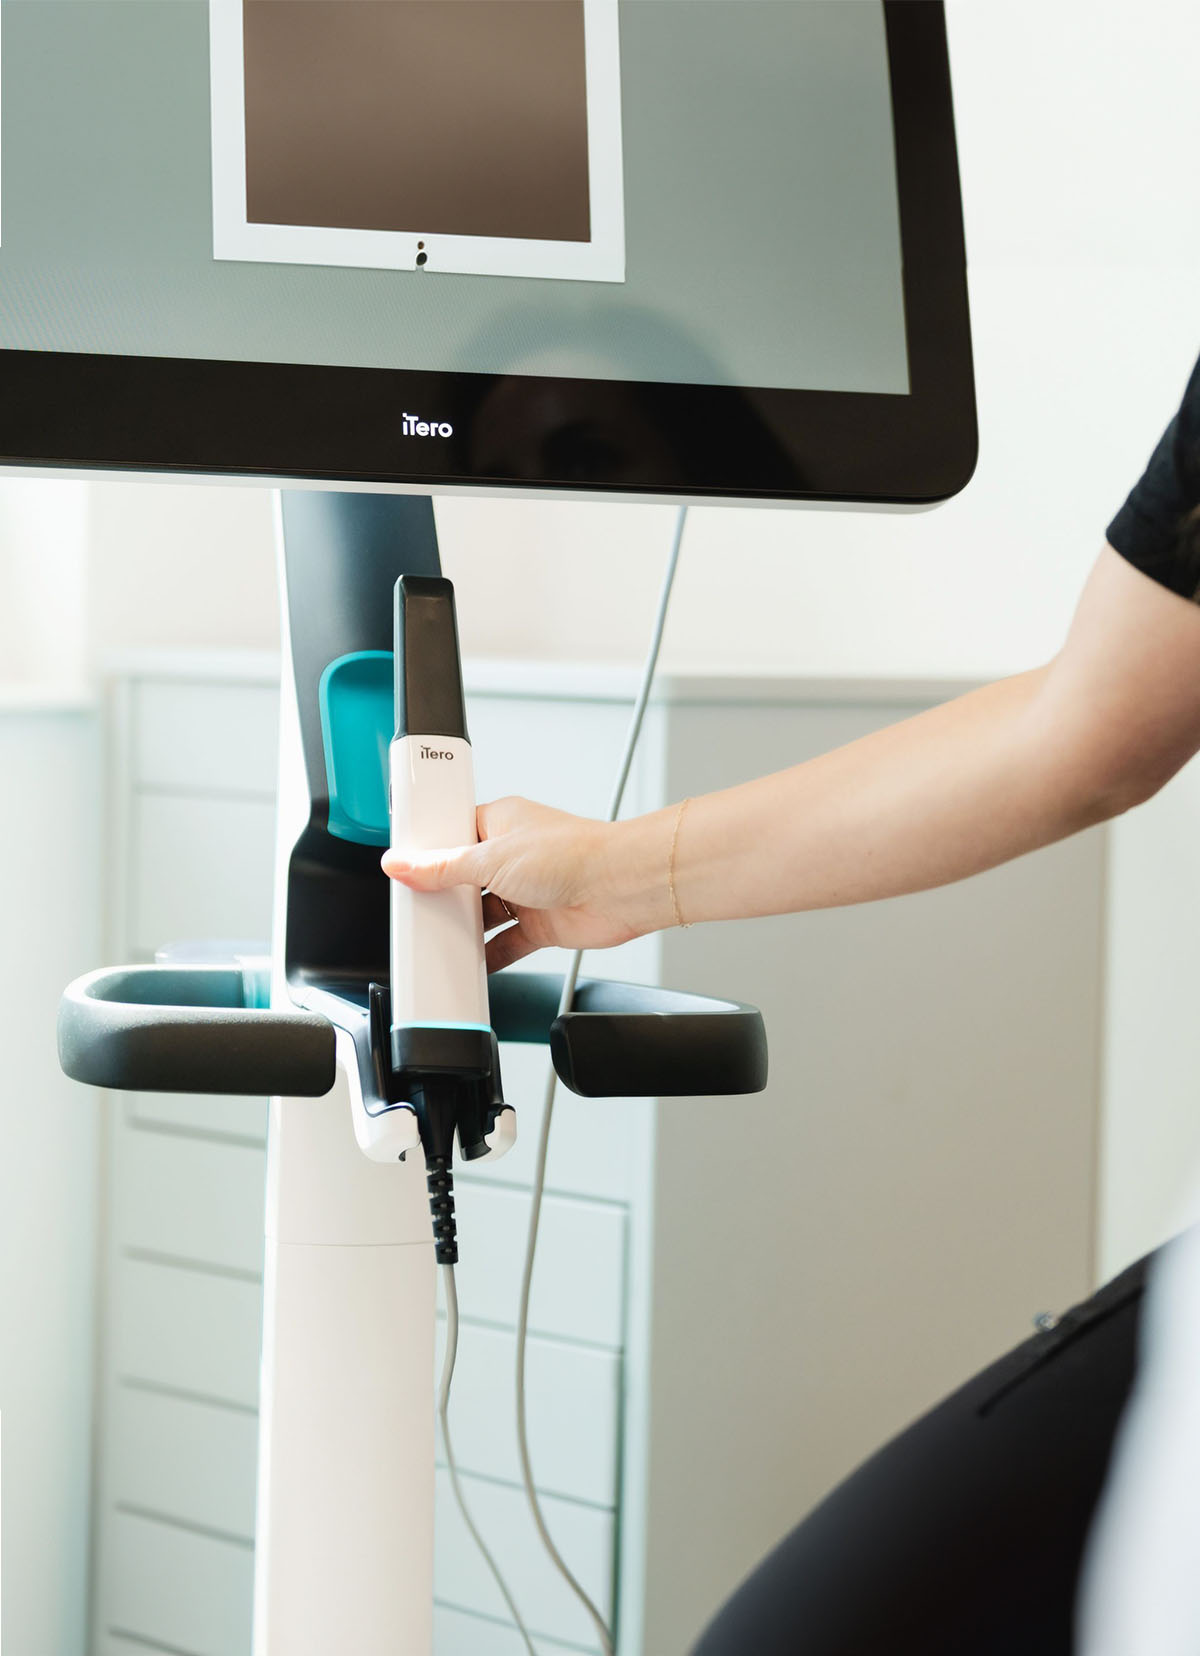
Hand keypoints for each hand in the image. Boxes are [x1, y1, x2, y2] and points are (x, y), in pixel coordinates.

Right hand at [381, 796, 664, 970]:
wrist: (621, 887)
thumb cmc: (572, 853)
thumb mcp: (490, 858)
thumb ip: (442, 867)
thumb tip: (401, 863)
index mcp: (500, 822)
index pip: (452, 836)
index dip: (428, 854)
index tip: (402, 871)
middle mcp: (514, 855)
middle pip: (465, 879)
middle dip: (445, 896)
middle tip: (416, 910)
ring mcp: (528, 890)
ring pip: (485, 913)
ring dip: (466, 928)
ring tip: (437, 940)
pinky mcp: (541, 923)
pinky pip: (507, 943)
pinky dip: (490, 955)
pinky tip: (472, 964)